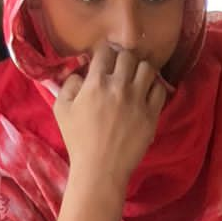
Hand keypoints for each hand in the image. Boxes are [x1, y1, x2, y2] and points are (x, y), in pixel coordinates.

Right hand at [54, 44, 165, 187]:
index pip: (106, 50)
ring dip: (141, 69)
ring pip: (147, 68)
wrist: (100, 170)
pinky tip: (148, 92)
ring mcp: (138, 100)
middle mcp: (119, 87)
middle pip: (128, 55)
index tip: (106, 60)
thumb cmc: (78, 141)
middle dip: (124, 59)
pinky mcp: (151, 115)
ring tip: (137, 78)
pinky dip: (155, 86)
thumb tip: (81, 71)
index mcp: (96, 83)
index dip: (105, 52)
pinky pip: (160, 89)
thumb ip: (69, 84)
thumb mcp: (61, 109)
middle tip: (122, 69)